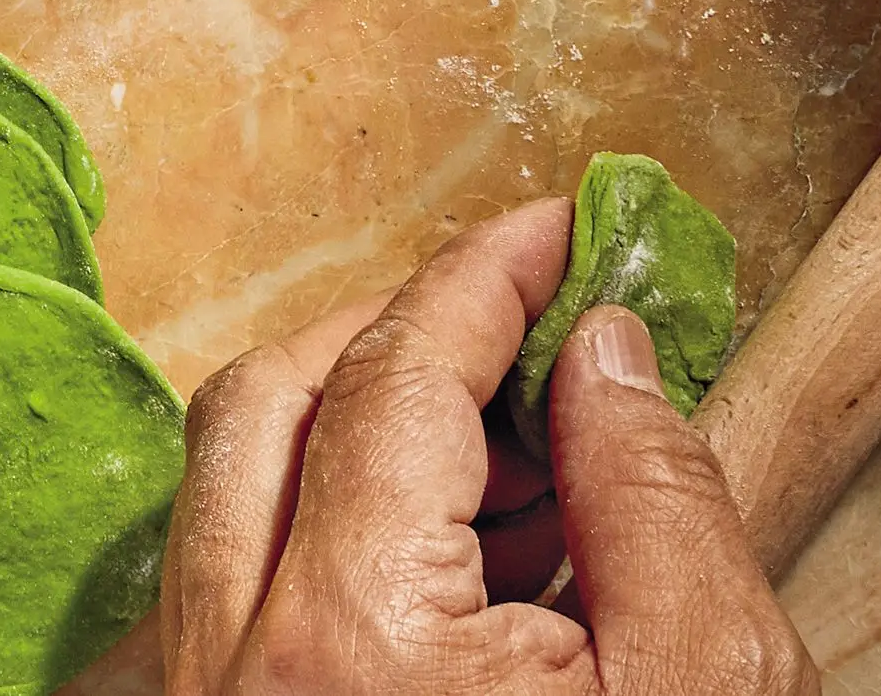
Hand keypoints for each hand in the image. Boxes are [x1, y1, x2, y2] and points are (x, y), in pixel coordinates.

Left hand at [164, 202, 816, 694]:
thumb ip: (657, 502)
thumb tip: (605, 350)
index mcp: (358, 642)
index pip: (401, 372)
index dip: (484, 275)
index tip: (554, 227)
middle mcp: (239, 659)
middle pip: (275, 392)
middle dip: (397, 330)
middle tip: (518, 322)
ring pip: (232, 473)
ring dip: (343, 412)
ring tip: (491, 441)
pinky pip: (224, 566)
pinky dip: (312, 508)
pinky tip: (431, 544)